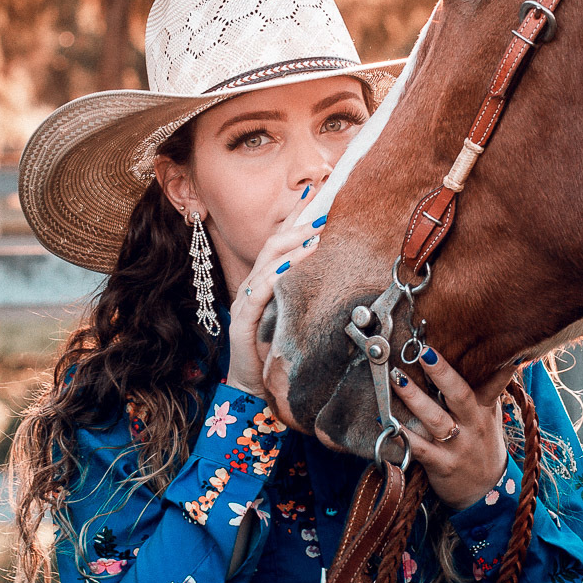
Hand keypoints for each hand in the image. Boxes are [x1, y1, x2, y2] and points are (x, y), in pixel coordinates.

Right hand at [225, 188, 322, 396]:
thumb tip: (339, 272)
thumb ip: (309, 293)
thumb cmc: (277, 351)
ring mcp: (246, 302)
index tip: (316, 193)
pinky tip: (289, 268)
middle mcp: (254, 286)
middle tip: (324, 212)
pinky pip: (257, 294)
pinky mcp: (243, 323)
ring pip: (266, 263)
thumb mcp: (297, 316)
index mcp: (266, 281)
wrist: (253, 389)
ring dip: (291, 246)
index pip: (281, 240)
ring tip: (315, 236)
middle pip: (273, 244)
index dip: (296, 216)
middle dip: (298, 225)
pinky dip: (274, 278)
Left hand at [391, 348, 517, 509]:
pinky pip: (419, 448)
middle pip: (459, 395)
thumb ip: (489, 388)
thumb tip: (495, 357)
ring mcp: (457, 446)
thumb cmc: (482, 445)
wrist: (486, 493)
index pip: (492, 383)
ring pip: (435, 419)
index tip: (489, 345)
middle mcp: (473, 426)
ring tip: (397, 378)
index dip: (494, 365)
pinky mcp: (441, 465)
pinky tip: (386, 421)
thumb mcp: (491, 416)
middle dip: (442, 372)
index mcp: (484, 409)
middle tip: (424, 352)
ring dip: (415, 398)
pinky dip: (402, 435)